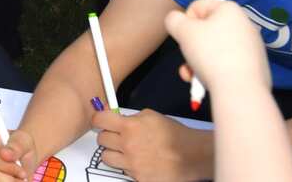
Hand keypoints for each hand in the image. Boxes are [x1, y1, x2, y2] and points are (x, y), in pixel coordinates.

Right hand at [0, 126, 35, 181]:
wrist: (20, 153)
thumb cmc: (20, 145)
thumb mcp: (24, 141)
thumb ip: (16, 147)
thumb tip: (5, 154)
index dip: (6, 168)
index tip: (22, 173)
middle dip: (6, 179)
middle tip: (21, 180)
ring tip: (16, 178)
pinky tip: (9, 180)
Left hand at [93, 109, 210, 180]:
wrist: (192, 155)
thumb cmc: (175, 135)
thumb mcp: (151, 116)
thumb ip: (131, 117)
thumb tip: (116, 116)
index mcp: (130, 127)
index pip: (99, 120)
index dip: (98, 119)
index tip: (100, 120)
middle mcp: (128, 145)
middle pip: (101, 139)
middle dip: (108, 136)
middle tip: (116, 136)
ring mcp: (132, 164)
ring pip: (107, 158)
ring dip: (114, 153)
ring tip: (126, 150)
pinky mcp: (138, 178)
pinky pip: (123, 171)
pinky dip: (129, 167)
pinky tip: (140, 161)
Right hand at [165, 0, 271, 94]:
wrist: (241, 90)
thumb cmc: (212, 55)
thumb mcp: (183, 31)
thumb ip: (174, 20)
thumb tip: (176, 21)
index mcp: (230, 9)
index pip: (198, 6)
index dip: (186, 21)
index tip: (186, 36)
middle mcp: (244, 25)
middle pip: (207, 30)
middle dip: (192, 45)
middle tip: (188, 56)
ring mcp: (252, 47)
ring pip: (215, 49)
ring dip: (198, 61)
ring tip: (193, 74)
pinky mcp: (254, 67)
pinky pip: (227, 64)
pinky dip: (214, 71)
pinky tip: (206, 82)